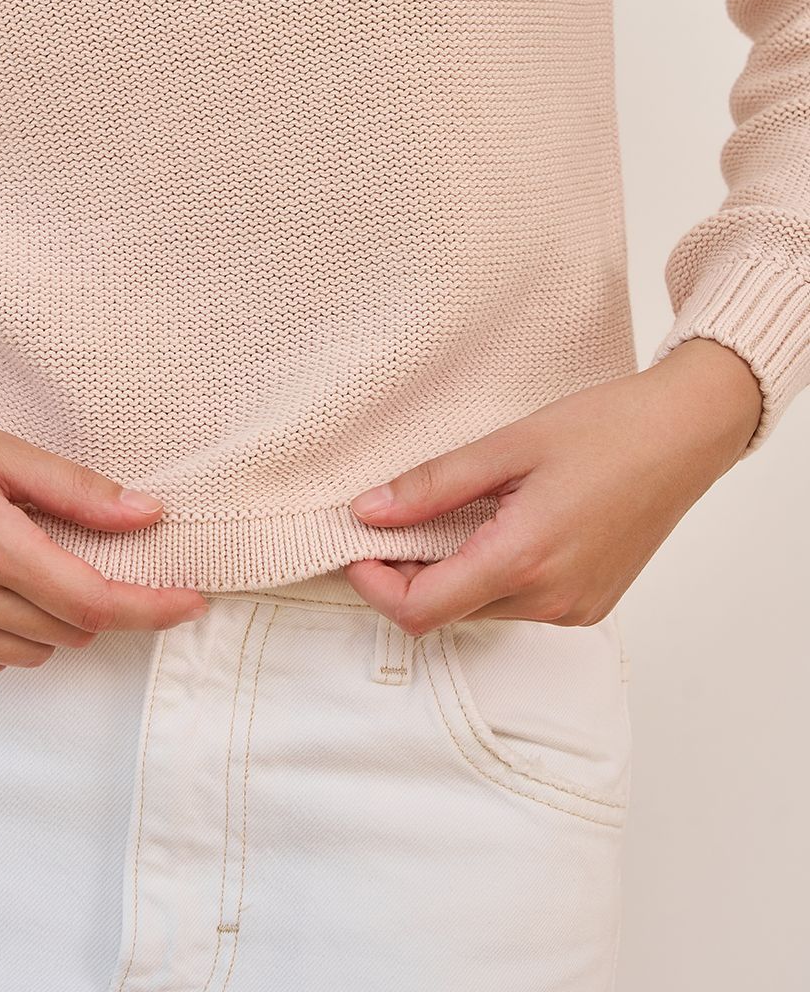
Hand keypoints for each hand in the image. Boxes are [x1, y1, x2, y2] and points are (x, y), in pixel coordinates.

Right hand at [0, 371, 208, 671]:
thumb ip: (76, 490)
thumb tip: (149, 514)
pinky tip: (2, 587)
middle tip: (98, 554)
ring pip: (33, 651)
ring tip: (37, 560)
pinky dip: (14, 634)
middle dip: (102, 600)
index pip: (91, 601)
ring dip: (58, 619)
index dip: (151, 607)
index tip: (191, 599)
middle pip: (69, 630)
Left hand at [342, 338, 762, 634]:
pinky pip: (519, 603)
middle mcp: (550, 600)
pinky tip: (496, 526)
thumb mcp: (508, 445)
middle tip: (392, 520)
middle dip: (408, 575)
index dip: (374, 587)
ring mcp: (575, 609)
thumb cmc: (605, 428)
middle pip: (447, 613)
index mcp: (523, 559)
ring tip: (447, 515)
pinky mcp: (590, 604)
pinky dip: (492, 575)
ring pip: (482, 609)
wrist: (687, 434)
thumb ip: (433, 485)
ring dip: (450, 574)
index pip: (421, 612)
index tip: (355, 547)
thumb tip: (368, 511)